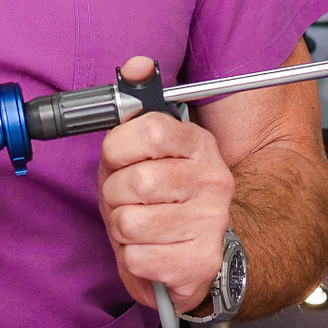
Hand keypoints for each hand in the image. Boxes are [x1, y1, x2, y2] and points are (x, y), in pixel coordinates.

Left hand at [97, 56, 234, 312]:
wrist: (202, 254)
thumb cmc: (165, 198)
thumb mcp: (148, 149)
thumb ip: (137, 104)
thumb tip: (137, 65)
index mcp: (199, 144)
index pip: (149, 130)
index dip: (118, 148)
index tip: (118, 159)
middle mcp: (213, 180)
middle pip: (133, 182)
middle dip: (114, 195)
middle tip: (126, 201)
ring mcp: (211, 223)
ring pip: (129, 222)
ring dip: (121, 229)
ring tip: (138, 227)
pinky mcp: (201, 263)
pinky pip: (136, 257)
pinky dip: (131, 258)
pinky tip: (150, 251)